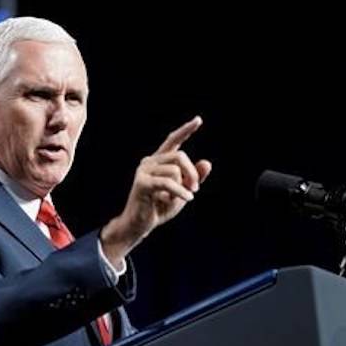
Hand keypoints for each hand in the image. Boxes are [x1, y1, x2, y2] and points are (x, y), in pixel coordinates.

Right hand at [100, 116, 211, 264]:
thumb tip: (207, 162)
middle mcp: (149, 161)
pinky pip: (168, 182)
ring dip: (184, 185)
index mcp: (158, 161)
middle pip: (179, 156)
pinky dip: (180, 191)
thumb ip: (194, 178)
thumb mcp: (182, 191)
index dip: (185, 130)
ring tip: (182, 197)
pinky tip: (188, 199)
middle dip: (192, 173)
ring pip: (175, 169)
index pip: (173, 140)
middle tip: (195, 189)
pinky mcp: (142, 183)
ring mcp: (144, 171)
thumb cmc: (159, 208)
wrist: (139, 225)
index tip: (198, 120)